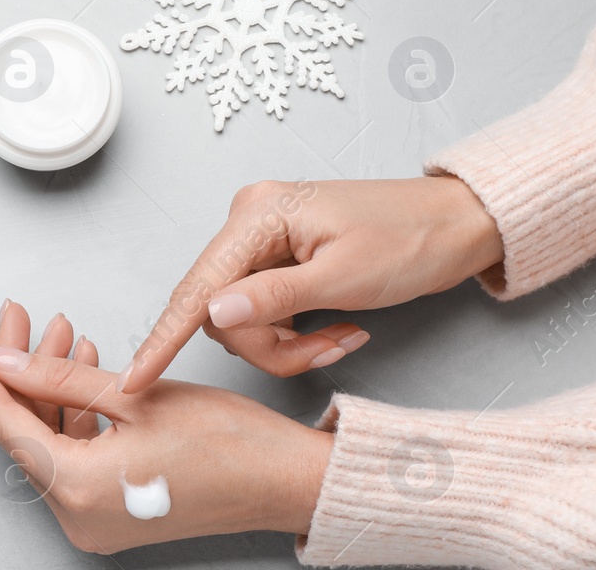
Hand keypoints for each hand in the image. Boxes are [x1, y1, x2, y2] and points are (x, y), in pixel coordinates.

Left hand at [0, 303, 332, 552]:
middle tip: (20, 317)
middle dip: (20, 367)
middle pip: (24, 428)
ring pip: (51, 438)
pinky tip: (84, 367)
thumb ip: (59, 376)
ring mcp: (93, 518)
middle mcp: (76, 514)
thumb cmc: (231, 443)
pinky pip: (76, 456)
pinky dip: (76, 413)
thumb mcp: (135, 394)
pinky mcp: (112, 511)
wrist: (288, 482)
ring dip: (52, 385)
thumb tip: (3, 361)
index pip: (2, 420)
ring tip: (64, 331)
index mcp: (75, 488)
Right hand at [121, 177, 503, 392]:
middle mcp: (248, 220)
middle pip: (219, 312)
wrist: (461, 222)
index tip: (134, 380)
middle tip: (327, 348)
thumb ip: (273, 298)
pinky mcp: (277, 257)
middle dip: (268, 344)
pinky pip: (262, 310)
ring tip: (340, 334)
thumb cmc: (414, 240)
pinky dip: (294, 331)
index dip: (164, 340)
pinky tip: (336, 324)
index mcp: (257, 215)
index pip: (196, 289)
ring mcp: (261, 239)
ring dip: (286, 342)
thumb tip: (213, 316)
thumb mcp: (345, 276)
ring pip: (241, 319)